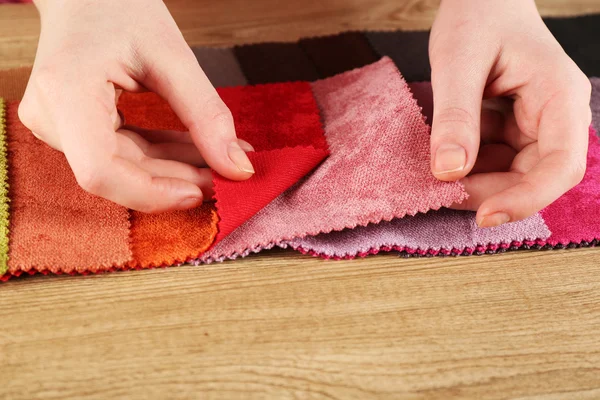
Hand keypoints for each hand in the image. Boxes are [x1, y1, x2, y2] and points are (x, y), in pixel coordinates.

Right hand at [19, 0, 254, 212]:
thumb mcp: (171, 55)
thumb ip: (206, 114)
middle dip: (181, 178)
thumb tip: (237, 167)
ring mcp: (58, 126)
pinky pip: (125, 153)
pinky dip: (164, 153)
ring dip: (178, 167)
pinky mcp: (74, 128)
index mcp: (65, 92)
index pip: (100, 171)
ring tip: (222, 160)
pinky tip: (198, 150)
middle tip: (229, 174)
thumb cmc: (118, 6)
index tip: (202, 190)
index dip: (152, 192)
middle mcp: (51, 116)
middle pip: (121, 173)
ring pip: (127, 168)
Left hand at [429, 0, 591, 226]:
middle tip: (441, 195)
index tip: (484, 216)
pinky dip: (468, 166)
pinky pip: (494, 160)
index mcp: (560, 97)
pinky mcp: (512, 128)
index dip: (526, 198)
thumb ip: (456, 115)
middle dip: (489, 193)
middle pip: (534, 177)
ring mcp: (534, 124)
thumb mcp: (458, 61)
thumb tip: (449, 172)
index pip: (561, 165)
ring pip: (511, 174)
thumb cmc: (477, 14)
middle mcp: (556, 117)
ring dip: (475, 183)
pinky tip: (442, 160)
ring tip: (434, 178)